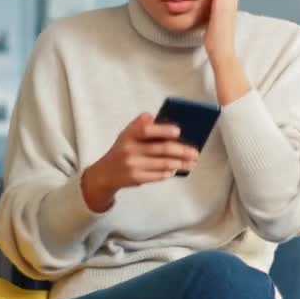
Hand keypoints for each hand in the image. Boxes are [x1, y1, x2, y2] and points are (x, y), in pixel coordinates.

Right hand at [80, 113, 199, 210]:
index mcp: (128, 135)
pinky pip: (158, 175)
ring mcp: (132, 165)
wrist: (104, 174)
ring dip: (180, 163)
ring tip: (191, 163)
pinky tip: (177, 170)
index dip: (163, 130)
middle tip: (195, 153)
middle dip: (182, 151)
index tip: (178, 131)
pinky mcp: (136, 178)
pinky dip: (170, 172)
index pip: (146, 130)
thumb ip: (141, 125)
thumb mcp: (127, 135)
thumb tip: (159, 120)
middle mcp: (129, 149)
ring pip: (163, 164)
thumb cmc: (122, 150)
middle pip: (161, 149)